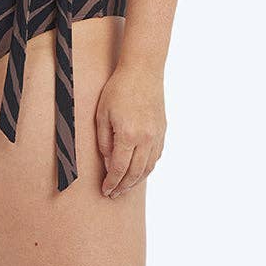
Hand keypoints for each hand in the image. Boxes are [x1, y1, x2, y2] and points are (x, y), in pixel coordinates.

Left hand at [95, 63, 165, 197]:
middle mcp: (145, 139)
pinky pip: (156, 156)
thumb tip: (108, 162)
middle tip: (114, 194)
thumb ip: (104, 140)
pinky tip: (140, 170)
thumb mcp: (102, 113)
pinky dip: (148, 168)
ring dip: (137, 181)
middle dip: (123, 187)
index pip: (118, 168)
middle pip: (135, 173)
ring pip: (148, 168)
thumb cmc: (118, 89)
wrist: (142, 71)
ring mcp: (156, 136)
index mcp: (127, 135)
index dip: (111, 183)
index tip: (106, 191)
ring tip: (126, 187)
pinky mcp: (162, 131)